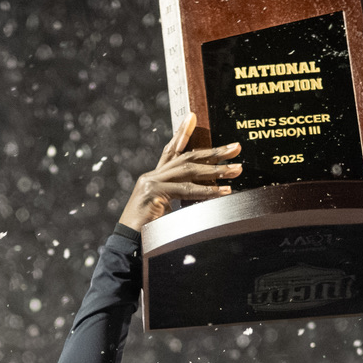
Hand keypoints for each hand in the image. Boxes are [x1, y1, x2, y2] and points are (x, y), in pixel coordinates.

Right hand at [119, 113, 240, 230]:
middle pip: (185, 157)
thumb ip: (177, 201)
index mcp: (153, 179)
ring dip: (215, 171)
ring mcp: (151, 184)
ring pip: (188, 171)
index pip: (169, 151)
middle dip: (213, 152)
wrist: (126, 245)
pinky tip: (224, 191)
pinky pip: (186, 190)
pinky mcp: (154, 194)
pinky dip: (207, 191)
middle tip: (235, 148)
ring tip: (236, 170)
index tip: (193, 117)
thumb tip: (201, 198)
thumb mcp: (164, 212)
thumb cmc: (146, 233)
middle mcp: (151, 177)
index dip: (181, 133)